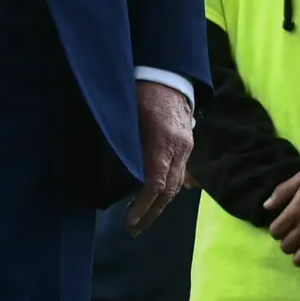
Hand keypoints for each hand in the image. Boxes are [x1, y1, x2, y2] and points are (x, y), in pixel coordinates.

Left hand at [128, 83, 197, 231]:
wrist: (168, 72)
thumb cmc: (140, 91)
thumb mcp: (127, 116)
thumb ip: (122, 144)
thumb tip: (112, 173)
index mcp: (164, 140)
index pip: (157, 183)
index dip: (143, 206)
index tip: (130, 220)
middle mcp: (181, 147)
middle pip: (169, 190)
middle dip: (151, 212)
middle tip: (133, 228)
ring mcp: (187, 146)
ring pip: (176, 184)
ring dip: (158, 204)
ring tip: (140, 218)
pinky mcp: (187, 144)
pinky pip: (179, 173)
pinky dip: (165, 189)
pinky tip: (152, 199)